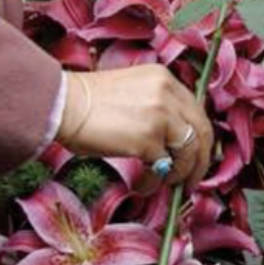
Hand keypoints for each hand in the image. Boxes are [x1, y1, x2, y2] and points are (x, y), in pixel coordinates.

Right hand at [58, 67, 211, 191]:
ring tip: (169, 184)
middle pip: (202, 131)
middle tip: (193, 179)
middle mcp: (169, 94)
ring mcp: (161, 116)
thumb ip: (158, 106)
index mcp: (165, 79)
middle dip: (201, 160)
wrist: (61, 104)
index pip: (196, 111)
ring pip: (188, 151)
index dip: (199, 137)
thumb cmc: (86, 102)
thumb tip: (172, 141)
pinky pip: (164, 167)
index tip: (196, 154)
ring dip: (181, 173)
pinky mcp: (148, 139)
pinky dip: (157, 180)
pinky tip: (146, 185)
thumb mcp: (133, 92)